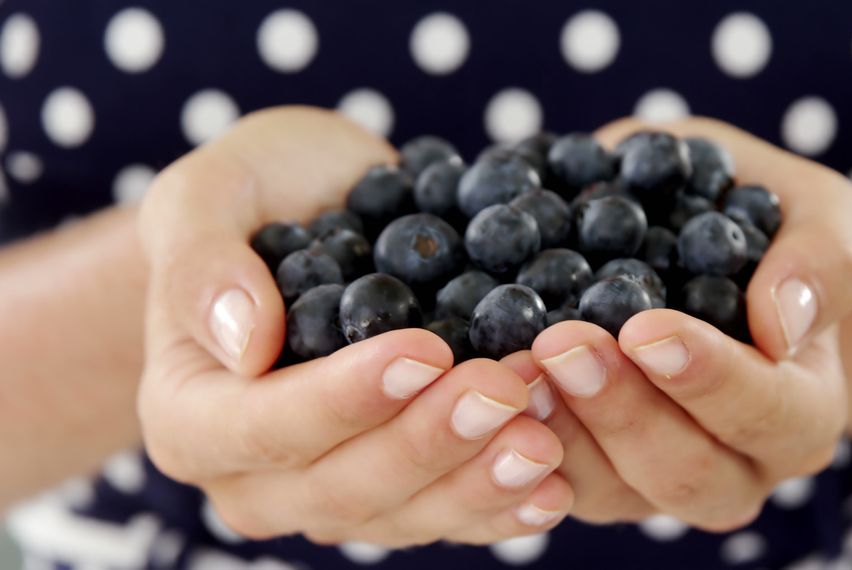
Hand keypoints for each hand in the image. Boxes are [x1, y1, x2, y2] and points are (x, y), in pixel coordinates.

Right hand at [136, 106, 571, 545]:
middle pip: (342, 487)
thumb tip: (242, 337)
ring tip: (544, 436)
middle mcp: (256, 477)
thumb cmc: (260, 198)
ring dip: (478, 480)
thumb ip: (202, 261)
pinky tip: (555, 485)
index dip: (345, 398)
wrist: (320, 218)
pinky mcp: (398, 491)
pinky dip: (502, 506)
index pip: (264, 427)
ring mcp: (330, 493)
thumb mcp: (212, 193)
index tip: (424, 349)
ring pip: (404, 515)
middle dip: (430, 442)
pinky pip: (446, 516)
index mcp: (191, 415)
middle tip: (505, 388)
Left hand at [510, 116, 851, 529]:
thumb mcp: (814, 210)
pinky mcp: (596, 474)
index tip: (645, 328)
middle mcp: (739, 465)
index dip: (708, 379)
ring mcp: (660, 479)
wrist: (703, 236)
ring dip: (560, 432)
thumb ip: (822, 257)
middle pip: (687, 476)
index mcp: (802, 409)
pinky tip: (489, 385)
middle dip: (622, 412)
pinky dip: (519, 439)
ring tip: (514, 365)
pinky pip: (556, 481)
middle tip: (562, 344)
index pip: (767, 413)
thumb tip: (785, 322)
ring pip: (613, 493)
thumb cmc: (764, 223)